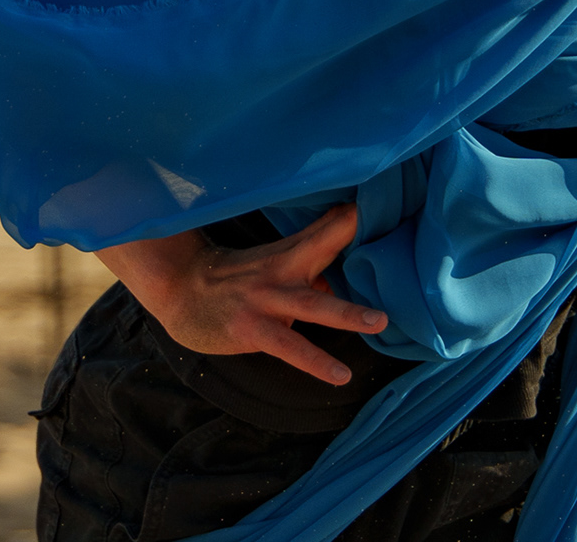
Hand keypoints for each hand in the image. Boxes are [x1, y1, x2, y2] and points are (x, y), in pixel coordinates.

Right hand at [96, 203, 386, 384]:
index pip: (329, 226)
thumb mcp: (273, 263)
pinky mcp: (253, 328)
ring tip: (379, 322)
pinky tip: (340, 374)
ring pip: (313, 305)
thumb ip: (309, 265)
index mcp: (289, 250)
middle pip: (323, 249)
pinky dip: (316, 361)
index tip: (393, 202)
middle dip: (355, 245)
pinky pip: (291, 347)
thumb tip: (342, 275)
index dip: (359, 216)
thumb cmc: (235, 278)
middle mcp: (281, 269)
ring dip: (347, 313)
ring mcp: (267, 299)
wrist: (180, 290)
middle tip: (395, 252)